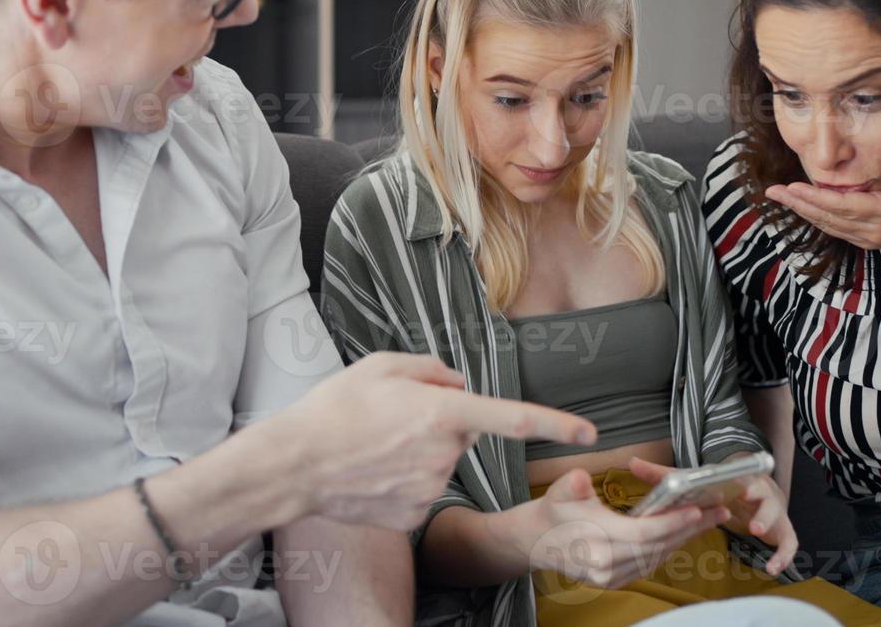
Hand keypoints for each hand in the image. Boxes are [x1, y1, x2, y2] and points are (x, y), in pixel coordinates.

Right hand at [278, 352, 596, 530]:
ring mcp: (429, 489)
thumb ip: (431, 368)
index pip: (512, 417)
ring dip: (419, 452)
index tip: (587, 432)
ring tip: (374, 444)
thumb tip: (458, 385)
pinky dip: (403, 480)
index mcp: (440, 412)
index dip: (554, 423)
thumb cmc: (333, 409)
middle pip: (462, 433)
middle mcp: (442, 453)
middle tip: (393, 417)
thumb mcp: (380, 365)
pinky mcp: (414, 514)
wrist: (293, 466)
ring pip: (441, 462)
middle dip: (441, 423)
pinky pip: (421, 489)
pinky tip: (372, 472)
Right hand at [510, 467, 729, 590]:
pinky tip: (683, 533)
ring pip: (657, 557)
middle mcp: (607, 565)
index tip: (695, 509)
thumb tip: (582, 479)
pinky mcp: (614, 581)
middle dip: (690, 528)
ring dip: (684, 538)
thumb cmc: (551, 512)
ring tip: (709, 519)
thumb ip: (572, 485)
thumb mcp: (559, 491)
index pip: (644, 533)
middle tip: (717, 511)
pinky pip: (648, 564)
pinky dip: (668, 548)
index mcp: (597, 541)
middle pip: (658, 546)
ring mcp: (611, 577)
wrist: (534, 541)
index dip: (672, 522)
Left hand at [629, 456, 797, 576]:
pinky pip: (788, 543)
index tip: (740, 490)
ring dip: (769, 525)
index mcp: (740, 478)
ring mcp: (773, 512)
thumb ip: (664, 475)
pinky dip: (782, 555)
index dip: (744, 484)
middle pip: (766, 496)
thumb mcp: (692, 482)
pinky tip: (771, 568)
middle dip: (760, 506)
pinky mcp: (781, 531)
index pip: (745, 478)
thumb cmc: (719, 487)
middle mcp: (760, 492)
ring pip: (779, 518)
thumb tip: (632, 463)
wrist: (752, 494)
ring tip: (756, 532)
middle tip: (751, 517)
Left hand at [764, 148, 880, 262]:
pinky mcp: (862, 240)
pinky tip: (799, 206)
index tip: (793, 187)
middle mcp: (871, 229)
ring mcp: (865, 238)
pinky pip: (832, 229)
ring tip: (778, 196)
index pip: (843, 206)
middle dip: (798, 204)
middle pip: (827, 217)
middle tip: (772, 192)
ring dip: (800, 211)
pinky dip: (813, 217)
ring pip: (826, 225)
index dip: (816, 198)